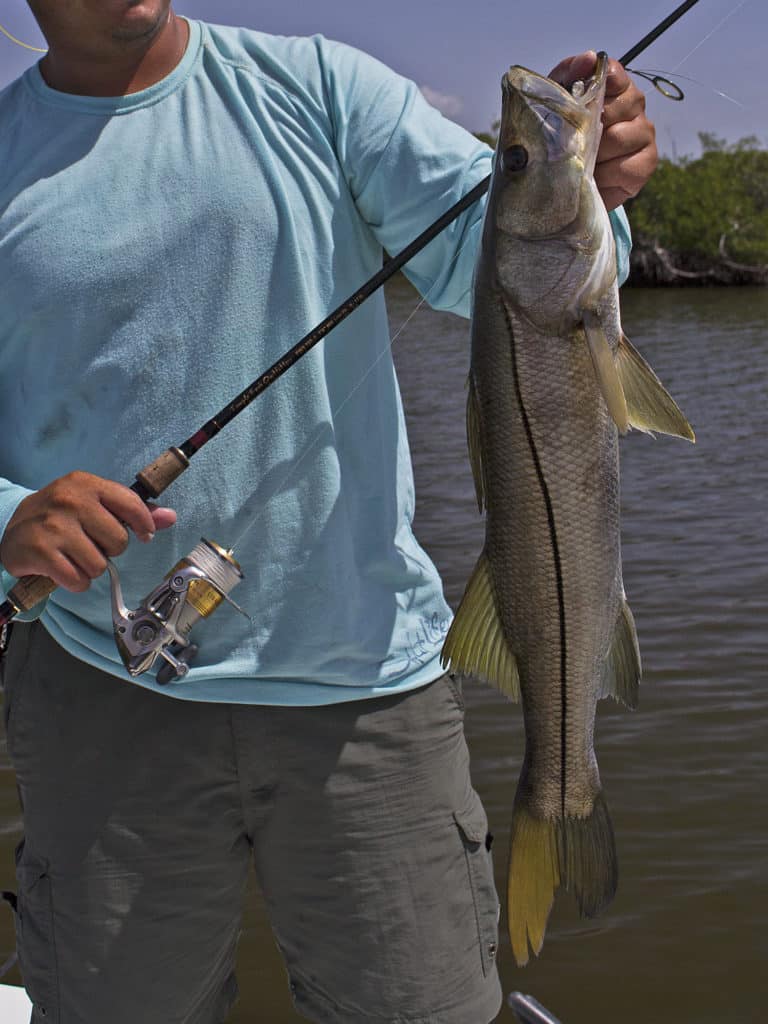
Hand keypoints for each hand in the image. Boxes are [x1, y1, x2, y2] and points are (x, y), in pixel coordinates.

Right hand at [0, 471, 175, 592]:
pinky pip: (79, 581)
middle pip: (119, 541)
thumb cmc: (62, 516)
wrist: (12, 529)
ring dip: (91, 568)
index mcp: (86, 484)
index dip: (145, 525)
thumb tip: (170, 517)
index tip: (144, 535)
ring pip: (100, 565)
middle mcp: (69, 501)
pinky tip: (64, 569)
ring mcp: (53, 526)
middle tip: (90, 543)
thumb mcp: (95, 504)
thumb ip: (133, 510)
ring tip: (75, 556)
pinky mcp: (41, 553)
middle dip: (109, 549)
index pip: (132, 504)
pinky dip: (75, 582)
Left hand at [548, 51, 657, 210]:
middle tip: (573, 141)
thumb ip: (568, 75)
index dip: (595, 86)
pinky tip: (596, 176)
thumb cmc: (563, 137)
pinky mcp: (646, 163)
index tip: (580, 101)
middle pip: (613, 108)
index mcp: (615, 85)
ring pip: (617, 139)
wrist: (565, 180)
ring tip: (582, 162)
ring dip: (593, 154)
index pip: (612, 74)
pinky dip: (605, 175)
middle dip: (587, 128)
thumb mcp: (555, 104)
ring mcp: (644, 133)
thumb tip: (589, 58)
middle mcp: (635, 105)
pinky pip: (625, 167)